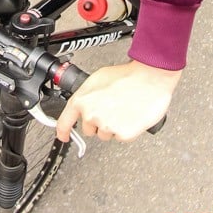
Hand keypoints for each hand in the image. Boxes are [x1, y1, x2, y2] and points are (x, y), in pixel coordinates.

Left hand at [55, 60, 181, 142]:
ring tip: (122, 109)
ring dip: (112, 126)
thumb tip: (86, 102)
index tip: (63, 135)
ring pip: (105, 134)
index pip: (64, 122)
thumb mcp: (98, 78)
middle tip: (111, 108)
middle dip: (98, 122)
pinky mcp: (122, 134)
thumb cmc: (127, 76)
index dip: (63, 131)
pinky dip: (126, 129)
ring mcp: (106, 126)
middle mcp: (91, 115)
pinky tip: (130, 116)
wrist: (149, 78)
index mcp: (83, 100)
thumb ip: (87, 95)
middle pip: (89, 129)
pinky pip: (120, 137)